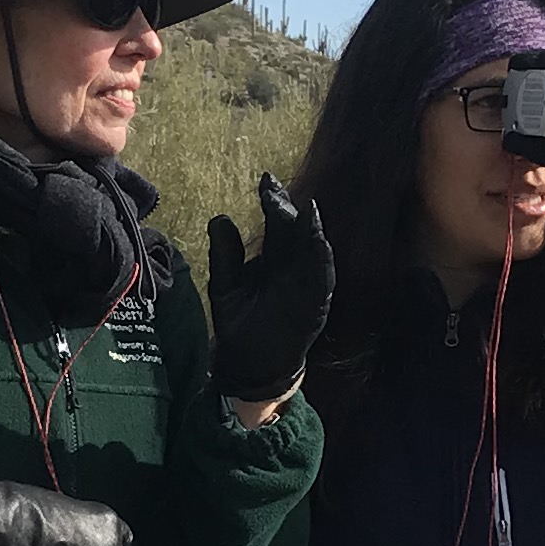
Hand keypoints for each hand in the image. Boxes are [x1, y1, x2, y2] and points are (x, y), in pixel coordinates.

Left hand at [205, 174, 333, 402]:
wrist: (248, 365)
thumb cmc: (239, 324)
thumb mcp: (225, 286)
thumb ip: (224, 255)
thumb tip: (221, 217)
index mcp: (272, 257)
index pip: (276, 222)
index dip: (273, 200)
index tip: (266, 180)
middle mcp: (293, 265)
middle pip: (296, 230)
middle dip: (289, 209)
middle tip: (276, 193)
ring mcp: (307, 283)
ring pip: (314, 250)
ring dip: (313, 230)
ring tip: (308, 210)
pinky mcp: (316, 303)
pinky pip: (323, 279)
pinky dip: (323, 261)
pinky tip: (319, 243)